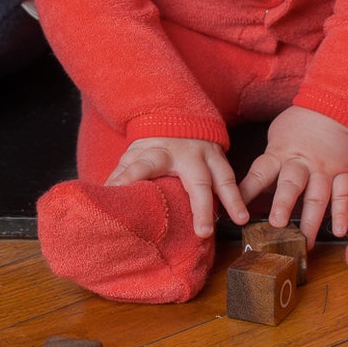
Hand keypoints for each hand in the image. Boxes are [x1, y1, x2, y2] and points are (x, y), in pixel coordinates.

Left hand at [106, 136, 247, 239]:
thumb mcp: (134, 154)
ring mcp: (205, 155)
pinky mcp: (220, 157)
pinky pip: (231, 177)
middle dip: (201, 206)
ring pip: (222, 177)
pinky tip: (242, 213)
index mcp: (155, 153)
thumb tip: (105, 196)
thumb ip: (122, 174)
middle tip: (203, 231)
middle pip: (195, 180)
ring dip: (232, 199)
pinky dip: (238, 195)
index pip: (141, 167)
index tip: (119, 193)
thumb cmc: (152, 144)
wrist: (176, 115)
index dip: (129, 179)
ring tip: (240, 219)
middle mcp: (184, 154)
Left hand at [238, 105, 347, 244]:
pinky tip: (338, 230)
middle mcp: (301, 163)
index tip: (237, 210)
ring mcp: (324, 169)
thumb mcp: (276, 138)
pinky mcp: (343, 172)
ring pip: (318, 195)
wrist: (331, 108)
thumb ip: (270, 164)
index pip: (261, 173)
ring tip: (306, 241)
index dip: (248, 191)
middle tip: (277, 224)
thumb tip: (255, 191)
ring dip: (312, 219)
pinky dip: (342, 213)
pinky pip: (344, 194)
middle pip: (292, 184)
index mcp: (280, 153)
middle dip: (284, 204)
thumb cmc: (298, 124)